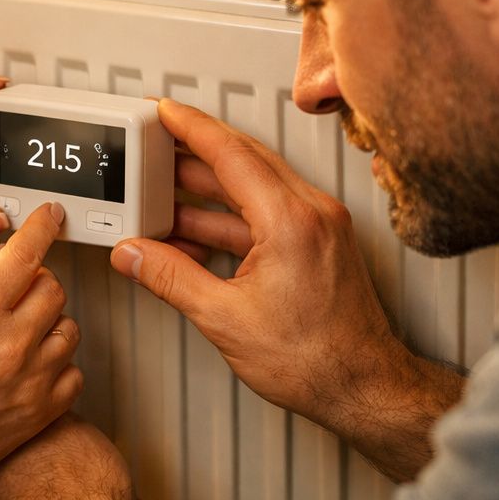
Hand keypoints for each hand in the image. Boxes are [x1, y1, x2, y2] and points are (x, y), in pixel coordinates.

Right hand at [0, 203, 83, 499]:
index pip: (26, 254)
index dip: (42, 226)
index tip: (50, 216)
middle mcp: (11, 345)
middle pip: (54, 288)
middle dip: (35, 280)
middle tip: (12, 292)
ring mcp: (31, 381)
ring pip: (69, 327)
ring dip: (48, 321)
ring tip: (17, 332)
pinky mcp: (42, 413)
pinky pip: (74, 372)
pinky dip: (57, 362)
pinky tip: (28, 365)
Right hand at [109, 99, 464, 481]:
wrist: (364, 388)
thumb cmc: (316, 360)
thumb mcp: (224, 318)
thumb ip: (170, 277)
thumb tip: (134, 254)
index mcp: (291, 221)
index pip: (232, 153)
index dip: (191, 127)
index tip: (164, 111)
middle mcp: (312, 213)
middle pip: (244, 159)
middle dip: (195, 149)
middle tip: (157, 142)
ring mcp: (320, 226)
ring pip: (255, 186)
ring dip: (209, 187)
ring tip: (164, 190)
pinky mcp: (320, 243)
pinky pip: (267, 212)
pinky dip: (229, 216)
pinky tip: (197, 230)